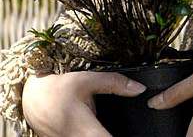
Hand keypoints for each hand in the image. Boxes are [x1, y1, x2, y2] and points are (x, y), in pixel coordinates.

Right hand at [22, 70, 146, 136]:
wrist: (33, 99)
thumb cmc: (60, 88)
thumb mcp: (88, 80)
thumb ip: (115, 84)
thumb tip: (140, 89)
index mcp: (85, 128)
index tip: (138, 134)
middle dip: (114, 134)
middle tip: (128, 128)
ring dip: (103, 133)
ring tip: (107, 125)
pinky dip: (94, 133)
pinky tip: (98, 128)